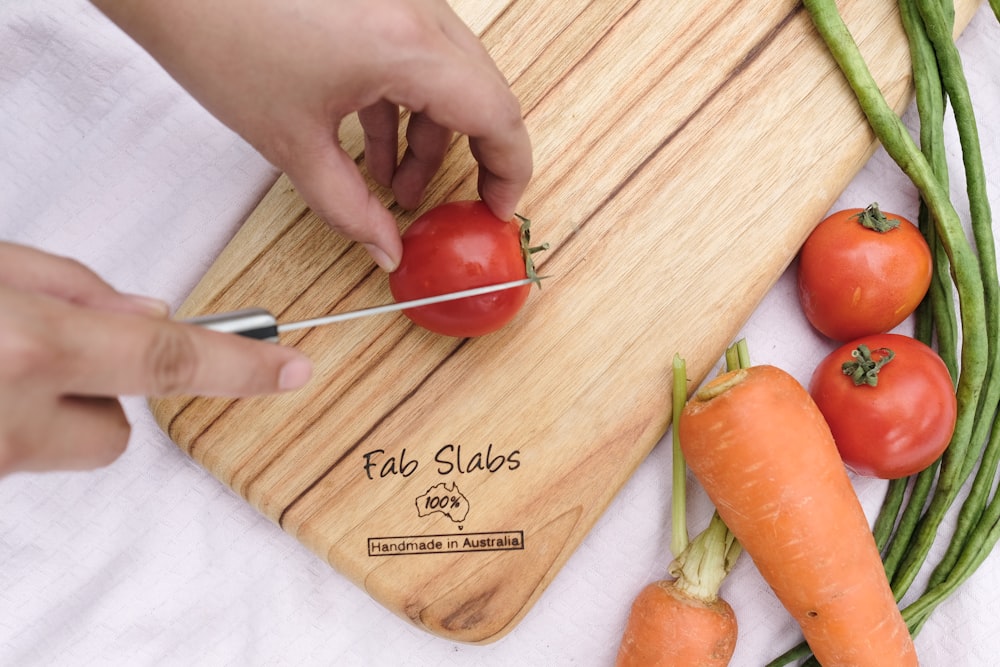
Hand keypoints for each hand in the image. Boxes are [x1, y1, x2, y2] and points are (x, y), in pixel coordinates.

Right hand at [0, 243, 311, 475]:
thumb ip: (71, 287)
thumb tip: (146, 315)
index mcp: (27, 350)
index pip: (169, 360)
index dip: (239, 366)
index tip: (289, 370)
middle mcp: (10, 423)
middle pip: (116, 430)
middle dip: (98, 390)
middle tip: (32, 347)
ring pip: (66, 449)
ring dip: (48, 411)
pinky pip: (21, 456)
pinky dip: (9, 422)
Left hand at [91, 0, 532, 271]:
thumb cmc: (218, 34)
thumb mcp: (293, 142)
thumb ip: (351, 208)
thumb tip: (386, 250)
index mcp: (408, 46)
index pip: (498, 115)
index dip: (509, 172)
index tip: (498, 209)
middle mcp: (417, 12)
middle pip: (483, 93)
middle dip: (472, 156)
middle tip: (456, 202)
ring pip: (450, 75)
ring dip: (432, 133)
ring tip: (396, 183)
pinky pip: (417, 54)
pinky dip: (406, 102)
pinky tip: (373, 146)